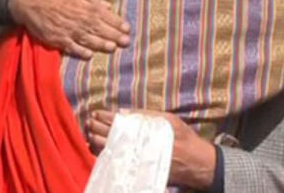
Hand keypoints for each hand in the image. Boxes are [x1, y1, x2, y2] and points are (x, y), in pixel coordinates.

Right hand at [9, 0, 130, 58]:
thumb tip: (107, 6)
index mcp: (83, 6)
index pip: (104, 16)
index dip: (117, 23)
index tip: (127, 28)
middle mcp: (77, 19)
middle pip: (99, 29)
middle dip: (114, 35)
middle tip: (126, 42)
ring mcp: (67, 30)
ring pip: (87, 39)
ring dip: (101, 44)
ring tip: (113, 48)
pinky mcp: (56, 39)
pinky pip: (70, 47)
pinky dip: (80, 52)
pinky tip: (89, 55)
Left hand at [87, 110, 215, 189]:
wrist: (194, 163)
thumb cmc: (183, 138)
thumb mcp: (168, 119)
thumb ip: (145, 114)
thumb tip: (122, 112)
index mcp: (141, 131)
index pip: (114, 123)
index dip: (102, 117)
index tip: (95, 113)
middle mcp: (133, 146)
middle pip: (105, 136)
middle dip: (94, 127)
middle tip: (89, 121)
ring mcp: (131, 160)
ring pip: (104, 151)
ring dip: (94, 140)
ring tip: (89, 133)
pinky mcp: (133, 170)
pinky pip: (111, 162)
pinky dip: (101, 154)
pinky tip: (96, 149)